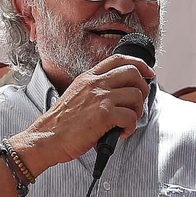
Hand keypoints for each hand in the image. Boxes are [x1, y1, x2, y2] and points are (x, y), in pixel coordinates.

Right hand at [20, 54, 154, 169]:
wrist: (47, 137)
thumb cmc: (61, 123)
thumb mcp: (76, 95)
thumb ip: (95, 90)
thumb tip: (119, 94)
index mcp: (88, 77)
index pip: (119, 59)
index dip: (139, 64)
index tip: (148, 74)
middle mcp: (95, 83)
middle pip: (133, 72)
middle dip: (143, 88)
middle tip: (137, 104)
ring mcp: (100, 97)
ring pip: (136, 95)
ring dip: (137, 112)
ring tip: (125, 122)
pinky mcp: (104, 114)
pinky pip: (131, 117)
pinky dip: (130, 128)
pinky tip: (120, 133)